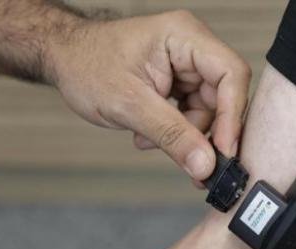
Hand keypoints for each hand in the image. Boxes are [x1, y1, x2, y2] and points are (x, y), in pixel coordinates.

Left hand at [46, 10, 251, 181]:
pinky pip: (192, 111)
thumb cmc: (86, 66)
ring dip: (183, 133)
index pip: (230, 74)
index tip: (223, 151)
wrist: (63, 59)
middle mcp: (191, 46)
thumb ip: (171, 135)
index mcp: (183, 36)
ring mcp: (185, 63)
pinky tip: (148, 134)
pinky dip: (175, 129)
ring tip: (148, 139)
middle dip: (204, 131)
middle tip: (194, 164)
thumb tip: (205, 166)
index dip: (232, 115)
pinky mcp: (178, 80)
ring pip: (208, 109)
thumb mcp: (129, 105)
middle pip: (223, 95)